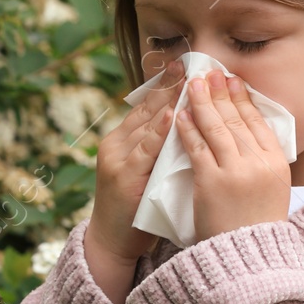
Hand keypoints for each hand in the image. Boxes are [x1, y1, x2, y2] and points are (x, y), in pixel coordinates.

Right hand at [87, 59, 184, 263]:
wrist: (112, 242)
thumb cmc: (136, 208)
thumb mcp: (147, 171)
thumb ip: (161, 148)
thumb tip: (189, 123)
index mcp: (122, 140)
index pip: (148, 105)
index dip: (166, 84)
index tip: (185, 63)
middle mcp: (116, 144)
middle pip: (146, 108)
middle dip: (169, 85)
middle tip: (190, 61)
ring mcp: (117, 159)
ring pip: (145, 123)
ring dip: (167, 100)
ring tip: (186, 79)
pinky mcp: (122, 177)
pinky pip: (143, 150)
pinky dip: (157, 131)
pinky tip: (170, 115)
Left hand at [176, 68, 291, 239]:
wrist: (245, 260)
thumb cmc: (255, 227)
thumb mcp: (272, 190)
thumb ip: (262, 162)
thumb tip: (250, 132)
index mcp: (277, 163)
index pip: (259, 122)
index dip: (243, 99)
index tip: (232, 80)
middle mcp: (259, 163)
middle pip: (237, 119)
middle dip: (220, 93)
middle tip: (208, 72)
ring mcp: (235, 172)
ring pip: (216, 128)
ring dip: (201, 103)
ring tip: (190, 85)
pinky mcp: (211, 182)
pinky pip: (196, 147)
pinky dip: (186, 129)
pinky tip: (178, 115)